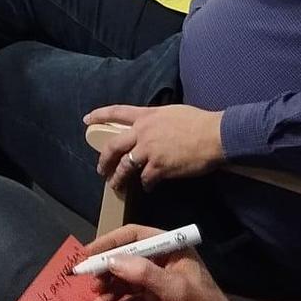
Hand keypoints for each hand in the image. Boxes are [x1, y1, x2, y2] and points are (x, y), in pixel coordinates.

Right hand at [82, 226, 237, 300]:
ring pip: (120, 282)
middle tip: (91, 282)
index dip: (110, 243)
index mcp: (171, 251)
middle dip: (105, 269)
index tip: (88, 254)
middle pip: (123, 259)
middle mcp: (159, 265)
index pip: (134, 237)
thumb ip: (147, 274)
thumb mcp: (180, 291)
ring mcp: (152, 289)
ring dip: (106, 290)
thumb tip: (113, 260)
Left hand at [88, 104, 224, 190]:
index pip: (116, 112)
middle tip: (100, 168)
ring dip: (118, 178)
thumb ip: (156, 120)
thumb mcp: (171, 112)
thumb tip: (152, 127)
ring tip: (115, 185)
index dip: (99, 115)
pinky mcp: (159, 168)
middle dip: (104, 159)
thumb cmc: (198, 122)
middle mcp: (142, 132)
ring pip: (125, 166)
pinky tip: (147, 188)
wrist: (214, 135)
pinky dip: (145, 185)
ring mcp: (149, 151)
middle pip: (113, 145)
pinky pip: (145, 179)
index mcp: (146, 115)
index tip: (87, 120)